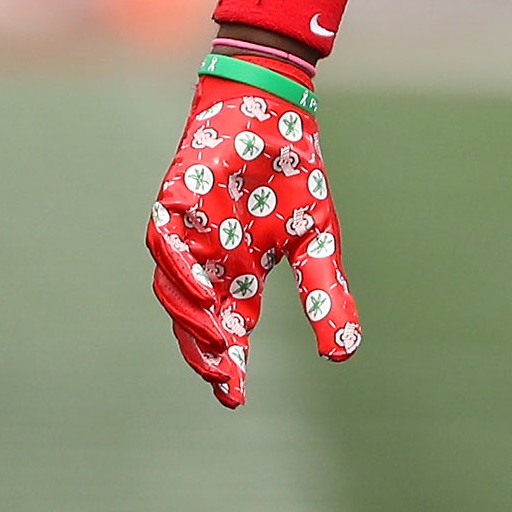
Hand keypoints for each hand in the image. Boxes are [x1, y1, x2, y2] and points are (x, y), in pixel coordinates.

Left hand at [146, 59, 360, 408]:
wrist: (276, 112)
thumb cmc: (294, 173)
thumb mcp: (318, 241)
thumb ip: (326, 295)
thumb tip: (344, 355)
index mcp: (238, 275)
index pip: (228, 331)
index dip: (229, 366)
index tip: (236, 399)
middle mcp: (206, 263)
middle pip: (197, 322)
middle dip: (207, 355)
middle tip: (225, 381)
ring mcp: (187, 237)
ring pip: (175, 291)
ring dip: (194, 321)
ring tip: (219, 347)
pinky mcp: (174, 206)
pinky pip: (167, 247)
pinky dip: (181, 272)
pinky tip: (200, 292)